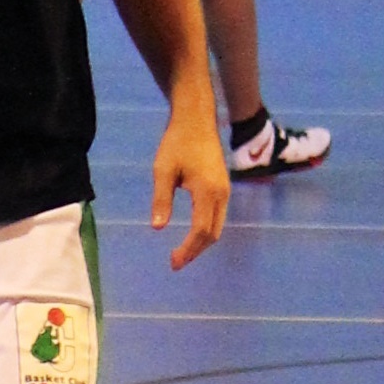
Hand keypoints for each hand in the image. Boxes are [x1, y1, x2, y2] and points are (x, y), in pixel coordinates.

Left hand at [150, 109, 229, 269]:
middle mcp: (221, 194)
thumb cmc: (176, 143)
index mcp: (207, 191)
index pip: (200, 230)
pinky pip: (218, 217)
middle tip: (175, 263)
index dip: (187, 249)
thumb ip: (161, 199)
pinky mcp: (223, 187)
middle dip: (195, 251)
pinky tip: (192, 235)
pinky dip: (206, 231)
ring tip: (182, 253)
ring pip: (218, 227)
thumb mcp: (163, 170)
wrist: (196, 120)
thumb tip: (157, 227)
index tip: (173, 261)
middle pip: (212, 233)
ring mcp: (225, 190)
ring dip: (201, 243)